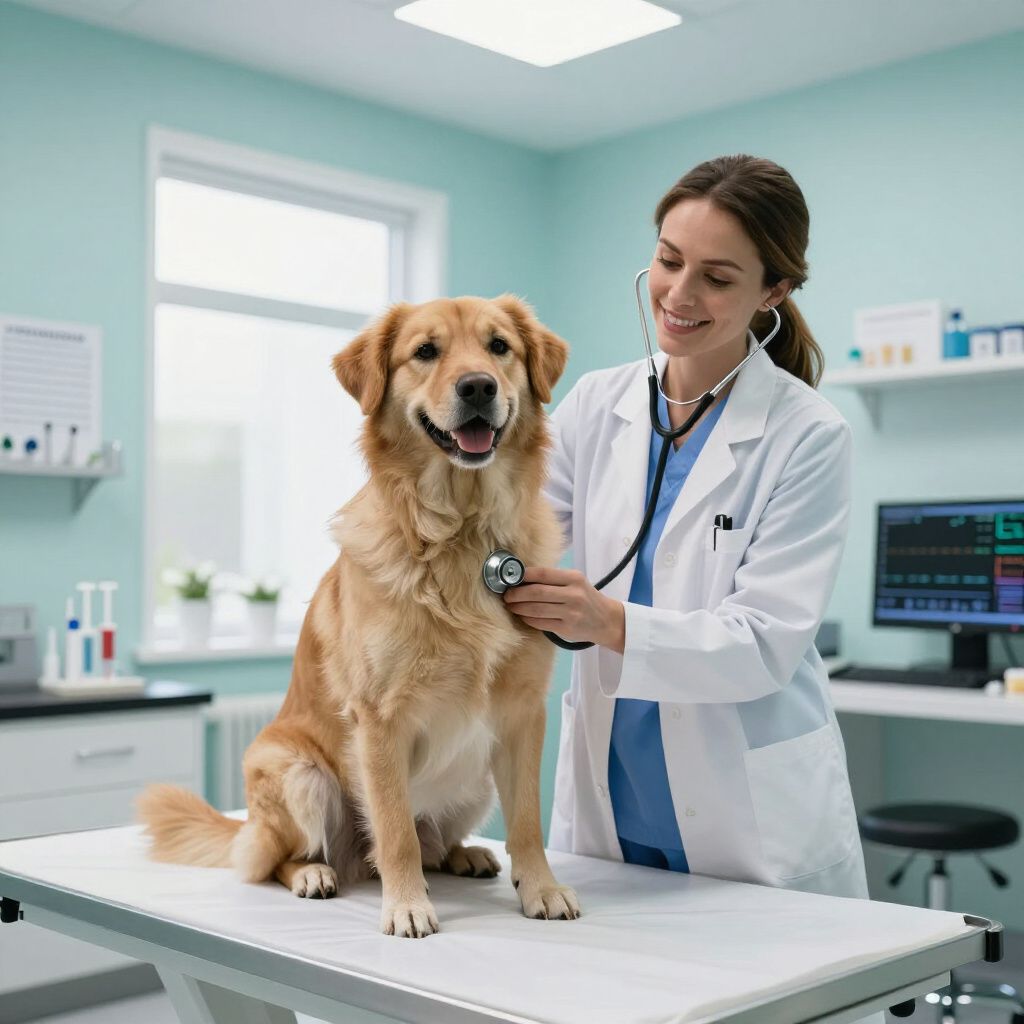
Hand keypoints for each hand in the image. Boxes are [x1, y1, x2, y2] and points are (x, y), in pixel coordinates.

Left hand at [502, 566, 625, 652]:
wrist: (606, 620)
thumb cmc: (586, 597)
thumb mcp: (576, 582)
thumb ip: (554, 579)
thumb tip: (523, 578)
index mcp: (574, 578)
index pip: (542, 574)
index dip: (523, 576)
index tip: (511, 578)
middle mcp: (573, 595)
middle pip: (536, 593)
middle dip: (517, 594)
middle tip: (507, 595)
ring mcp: (570, 613)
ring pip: (536, 609)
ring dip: (519, 607)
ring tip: (511, 605)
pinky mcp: (567, 629)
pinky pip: (541, 623)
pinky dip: (528, 619)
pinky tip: (522, 615)